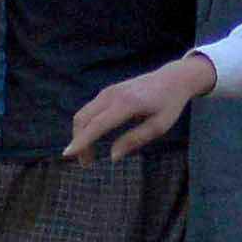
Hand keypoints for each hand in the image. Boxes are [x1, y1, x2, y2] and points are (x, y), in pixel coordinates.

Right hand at [72, 55, 218, 160]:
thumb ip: (135, 140)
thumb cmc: (169, 104)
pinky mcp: (107, 91)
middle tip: (85, 163)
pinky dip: (85, 125)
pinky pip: (89, 110)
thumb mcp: (159, 126)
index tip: (67, 154)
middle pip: (83, 119)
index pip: (97, 125)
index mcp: (127, 103)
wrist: (174, 78)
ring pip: (83, 114)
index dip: (82, 141)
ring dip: (80, 134)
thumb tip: (112, 157)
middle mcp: (113, 95)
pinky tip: (92, 139)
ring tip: (89, 155)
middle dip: (79, 142)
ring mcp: (108, 91)